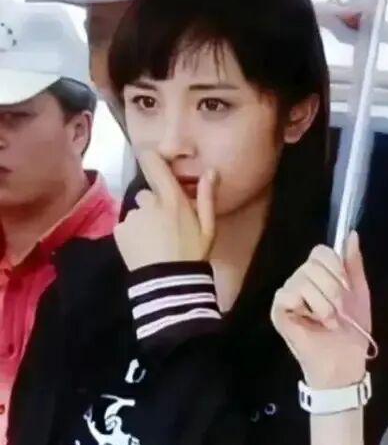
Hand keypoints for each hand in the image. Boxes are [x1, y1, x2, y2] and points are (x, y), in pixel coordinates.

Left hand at [114, 150, 215, 269]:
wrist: (169, 284)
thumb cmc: (193, 255)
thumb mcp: (208, 228)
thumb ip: (207, 197)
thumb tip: (210, 171)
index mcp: (172, 198)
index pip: (152, 162)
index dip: (152, 159)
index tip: (157, 166)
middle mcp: (149, 202)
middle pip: (148, 194)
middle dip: (155, 206)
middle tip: (167, 227)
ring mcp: (132, 216)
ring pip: (138, 212)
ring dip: (145, 222)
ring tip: (156, 243)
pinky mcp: (120, 231)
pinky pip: (127, 226)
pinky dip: (133, 235)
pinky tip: (145, 249)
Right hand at [271, 232, 370, 388]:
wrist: (345, 361)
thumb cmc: (352, 330)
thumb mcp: (359, 293)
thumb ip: (353, 264)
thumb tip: (351, 234)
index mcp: (319, 276)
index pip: (321, 252)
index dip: (336, 266)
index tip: (347, 287)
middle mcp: (300, 281)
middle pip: (313, 263)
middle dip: (334, 288)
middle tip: (339, 310)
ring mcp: (287, 295)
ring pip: (304, 278)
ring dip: (325, 302)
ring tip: (329, 320)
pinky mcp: (279, 310)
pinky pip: (290, 293)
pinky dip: (310, 307)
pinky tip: (314, 322)